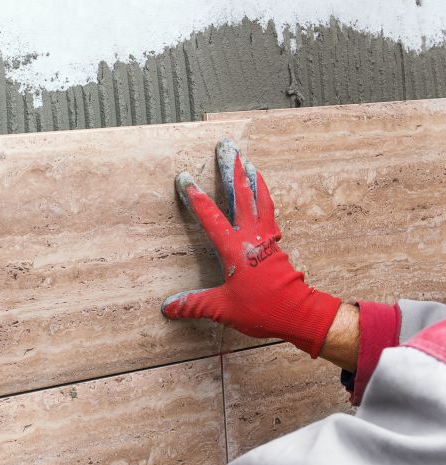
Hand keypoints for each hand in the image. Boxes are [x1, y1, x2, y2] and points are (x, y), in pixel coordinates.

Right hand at [161, 139, 340, 357]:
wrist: (298, 314)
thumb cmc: (262, 309)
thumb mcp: (221, 309)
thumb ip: (193, 305)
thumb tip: (168, 308)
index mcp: (234, 249)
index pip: (211, 217)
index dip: (195, 197)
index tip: (185, 178)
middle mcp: (251, 238)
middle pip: (241, 196)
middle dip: (232, 171)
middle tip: (228, 148)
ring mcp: (266, 239)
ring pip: (260, 200)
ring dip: (253, 179)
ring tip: (248, 161)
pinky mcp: (276, 245)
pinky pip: (270, 213)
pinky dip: (265, 198)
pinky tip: (263, 193)